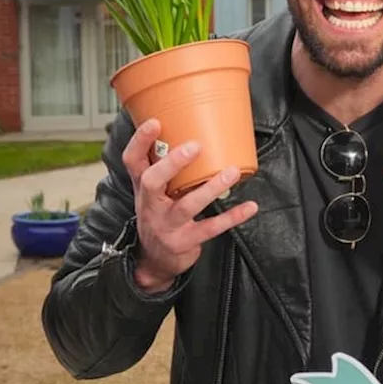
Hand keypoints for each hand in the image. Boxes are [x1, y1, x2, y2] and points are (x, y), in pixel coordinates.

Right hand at [122, 119, 258, 292]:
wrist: (154, 261)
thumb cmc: (159, 214)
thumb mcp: (154, 192)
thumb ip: (165, 166)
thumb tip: (189, 130)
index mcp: (143, 187)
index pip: (132, 162)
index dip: (140, 142)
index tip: (155, 122)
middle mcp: (150, 204)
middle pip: (152, 181)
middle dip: (172, 163)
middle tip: (195, 146)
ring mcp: (166, 224)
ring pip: (186, 205)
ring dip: (210, 188)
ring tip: (231, 171)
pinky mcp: (185, 241)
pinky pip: (211, 228)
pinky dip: (232, 217)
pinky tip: (250, 206)